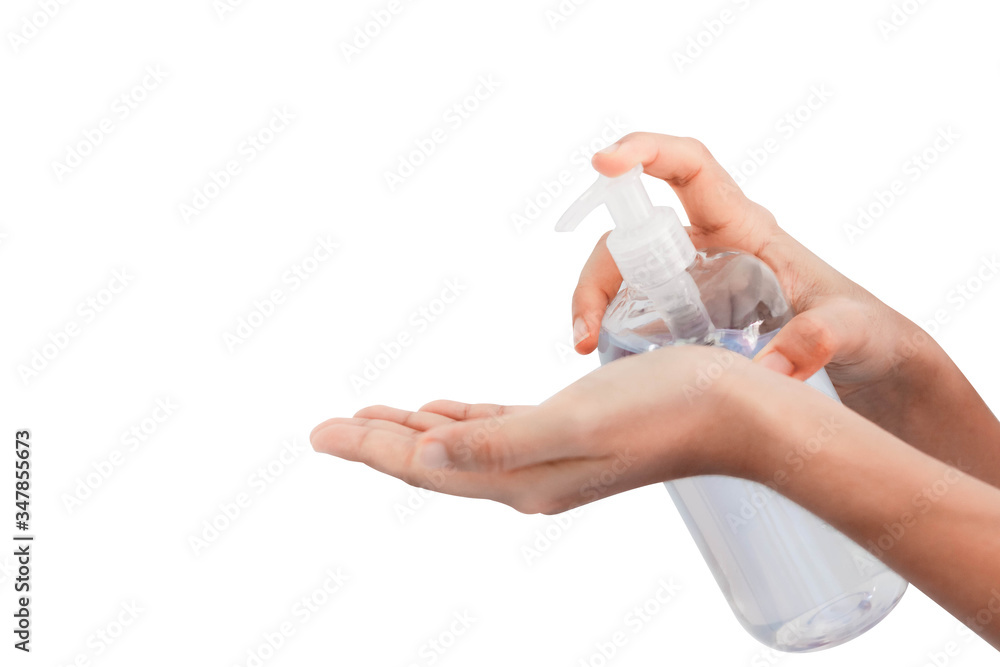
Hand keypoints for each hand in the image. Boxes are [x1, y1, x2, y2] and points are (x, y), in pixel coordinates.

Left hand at [310, 345, 758, 513]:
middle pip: (432, 460)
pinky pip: (494, 430)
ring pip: (458, 446)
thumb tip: (425, 462)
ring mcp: (548, 458)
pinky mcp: (569, 434)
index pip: (424, 465)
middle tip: (329, 428)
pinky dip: (460, 421)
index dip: (368, 447)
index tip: (319, 433)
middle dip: (378, 443)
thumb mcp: (574, 424)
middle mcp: (527, 476)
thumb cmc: (666, 409)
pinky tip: (447, 411)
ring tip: (375, 419)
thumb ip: (497, 445)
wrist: (738, 412)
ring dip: (415, 432)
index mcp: (520, 477)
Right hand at [574, 132, 920, 409]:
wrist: (865, 364)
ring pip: (623, 273)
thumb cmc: (865, 331)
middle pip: (634, 235)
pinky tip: (604, 361)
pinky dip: (608, 328)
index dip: (645, 151)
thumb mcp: (854, 332)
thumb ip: (820, 340)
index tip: (603, 162)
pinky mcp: (682, 316)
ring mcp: (691, 281)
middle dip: (597, 273)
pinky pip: (631, 309)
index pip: (689, 166)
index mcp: (745, 226)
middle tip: (585, 331)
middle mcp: (709, 246)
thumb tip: (768, 369)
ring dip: (594, 304)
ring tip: (587, 350)